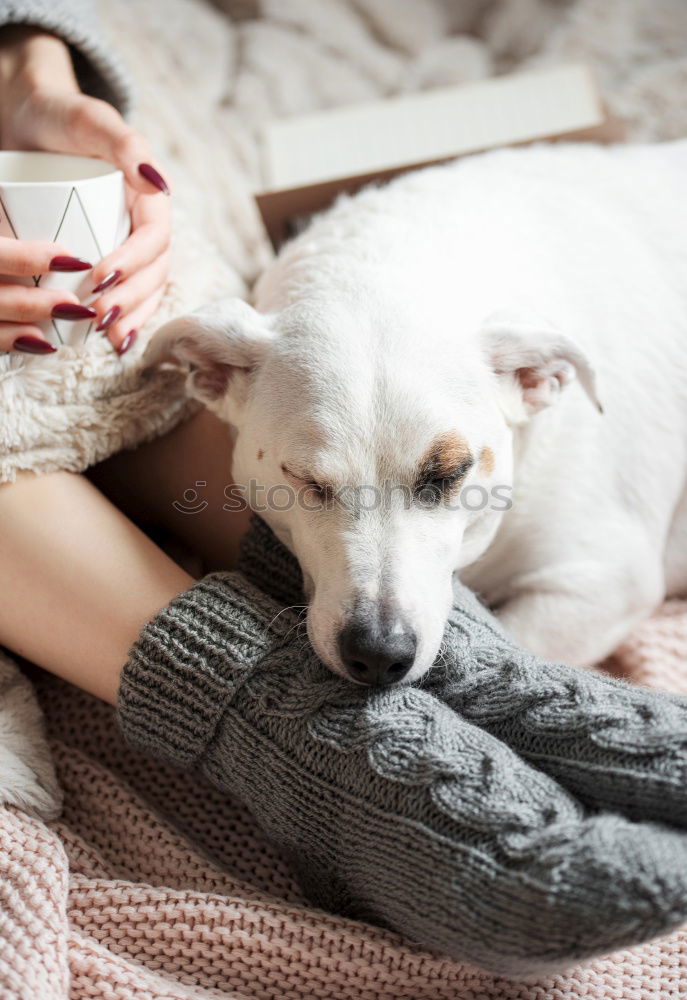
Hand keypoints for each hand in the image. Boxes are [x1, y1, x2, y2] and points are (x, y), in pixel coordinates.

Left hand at [0, 28, 170, 353]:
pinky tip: (111, 341)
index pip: (154, 238)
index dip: (133, 263)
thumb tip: (157, 183)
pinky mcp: (114, 259)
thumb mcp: (92, 121)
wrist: (36, 120)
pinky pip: (129, 294)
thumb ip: (125, 144)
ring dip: (132, 317)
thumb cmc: (63, 117)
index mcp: (151, 197)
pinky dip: (124, 319)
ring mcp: (132, 245)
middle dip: (131, 299)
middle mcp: (146, 225)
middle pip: (155, 272)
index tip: (100, 279)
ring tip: (107, 337)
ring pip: (148, 290)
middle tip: (98, 317)